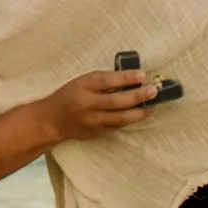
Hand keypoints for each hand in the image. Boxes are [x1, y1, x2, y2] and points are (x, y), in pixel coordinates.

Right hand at [41, 66, 163, 143]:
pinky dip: (131, 119)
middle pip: (116, 102)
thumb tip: (131, 78)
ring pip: (121, 118)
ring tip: (153, 104)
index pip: (105, 80)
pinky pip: (118, 126)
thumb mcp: (82, 82)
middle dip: (138, 96)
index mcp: (82, 86)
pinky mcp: (97, 133)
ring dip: (140, 111)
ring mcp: (92, 121)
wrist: (53, 120)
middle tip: (154, 90)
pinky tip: (141, 113)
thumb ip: (103, 80)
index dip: (125, 78)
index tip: (142, 74)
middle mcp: (87, 104)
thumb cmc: (69, 95)